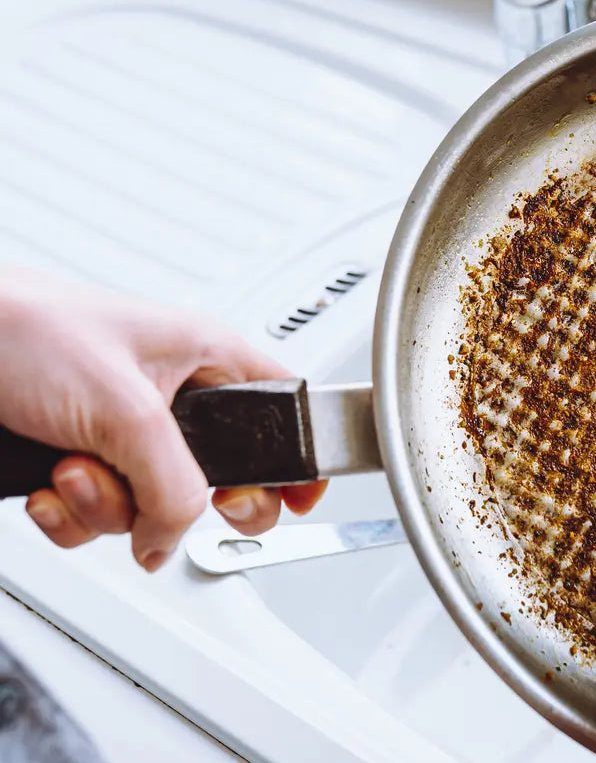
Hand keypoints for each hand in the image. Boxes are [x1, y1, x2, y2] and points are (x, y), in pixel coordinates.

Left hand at [0, 267, 326, 570]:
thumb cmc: (24, 328)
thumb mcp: (126, 409)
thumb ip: (173, 483)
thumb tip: (175, 536)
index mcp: (207, 358)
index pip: (283, 411)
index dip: (296, 458)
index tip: (299, 499)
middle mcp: (173, 399)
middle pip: (220, 479)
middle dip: (182, 503)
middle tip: (170, 507)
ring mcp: (124, 435)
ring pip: (151, 507)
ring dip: (106, 506)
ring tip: (74, 468)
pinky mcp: (81, 460)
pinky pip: (99, 517)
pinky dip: (69, 515)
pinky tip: (49, 482)